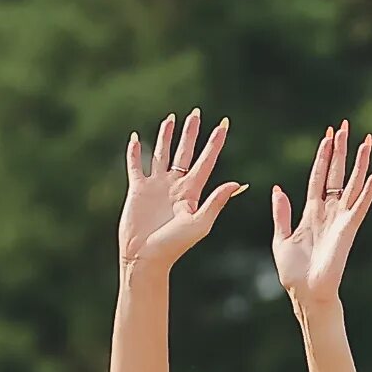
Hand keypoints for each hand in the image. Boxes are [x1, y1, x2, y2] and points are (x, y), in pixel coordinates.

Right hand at [117, 110, 242, 271]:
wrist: (145, 258)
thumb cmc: (173, 246)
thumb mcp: (199, 224)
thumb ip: (215, 202)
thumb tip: (236, 182)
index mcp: (192, 192)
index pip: (207, 161)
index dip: (216, 142)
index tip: (225, 123)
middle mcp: (175, 186)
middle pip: (185, 152)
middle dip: (191, 133)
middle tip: (197, 113)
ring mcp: (156, 187)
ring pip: (162, 154)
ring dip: (166, 137)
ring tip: (171, 118)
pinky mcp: (138, 191)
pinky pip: (136, 165)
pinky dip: (135, 152)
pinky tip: (136, 138)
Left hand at [270, 122, 371, 302]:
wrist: (305, 293)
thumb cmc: (293, 273)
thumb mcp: (281, 239)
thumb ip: (281, 214)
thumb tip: (278, 189)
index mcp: (312, 212)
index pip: (319, 177)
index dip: (323, 156)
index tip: (328, 135)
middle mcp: (329, 212)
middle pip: (337, 174)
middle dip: (341, 150)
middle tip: (346, 126)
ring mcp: (341, 219)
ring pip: (352, 184)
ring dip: (359, 162)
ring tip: (366, 140)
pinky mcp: (350, 228)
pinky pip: (361, 204)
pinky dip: (369, 188)